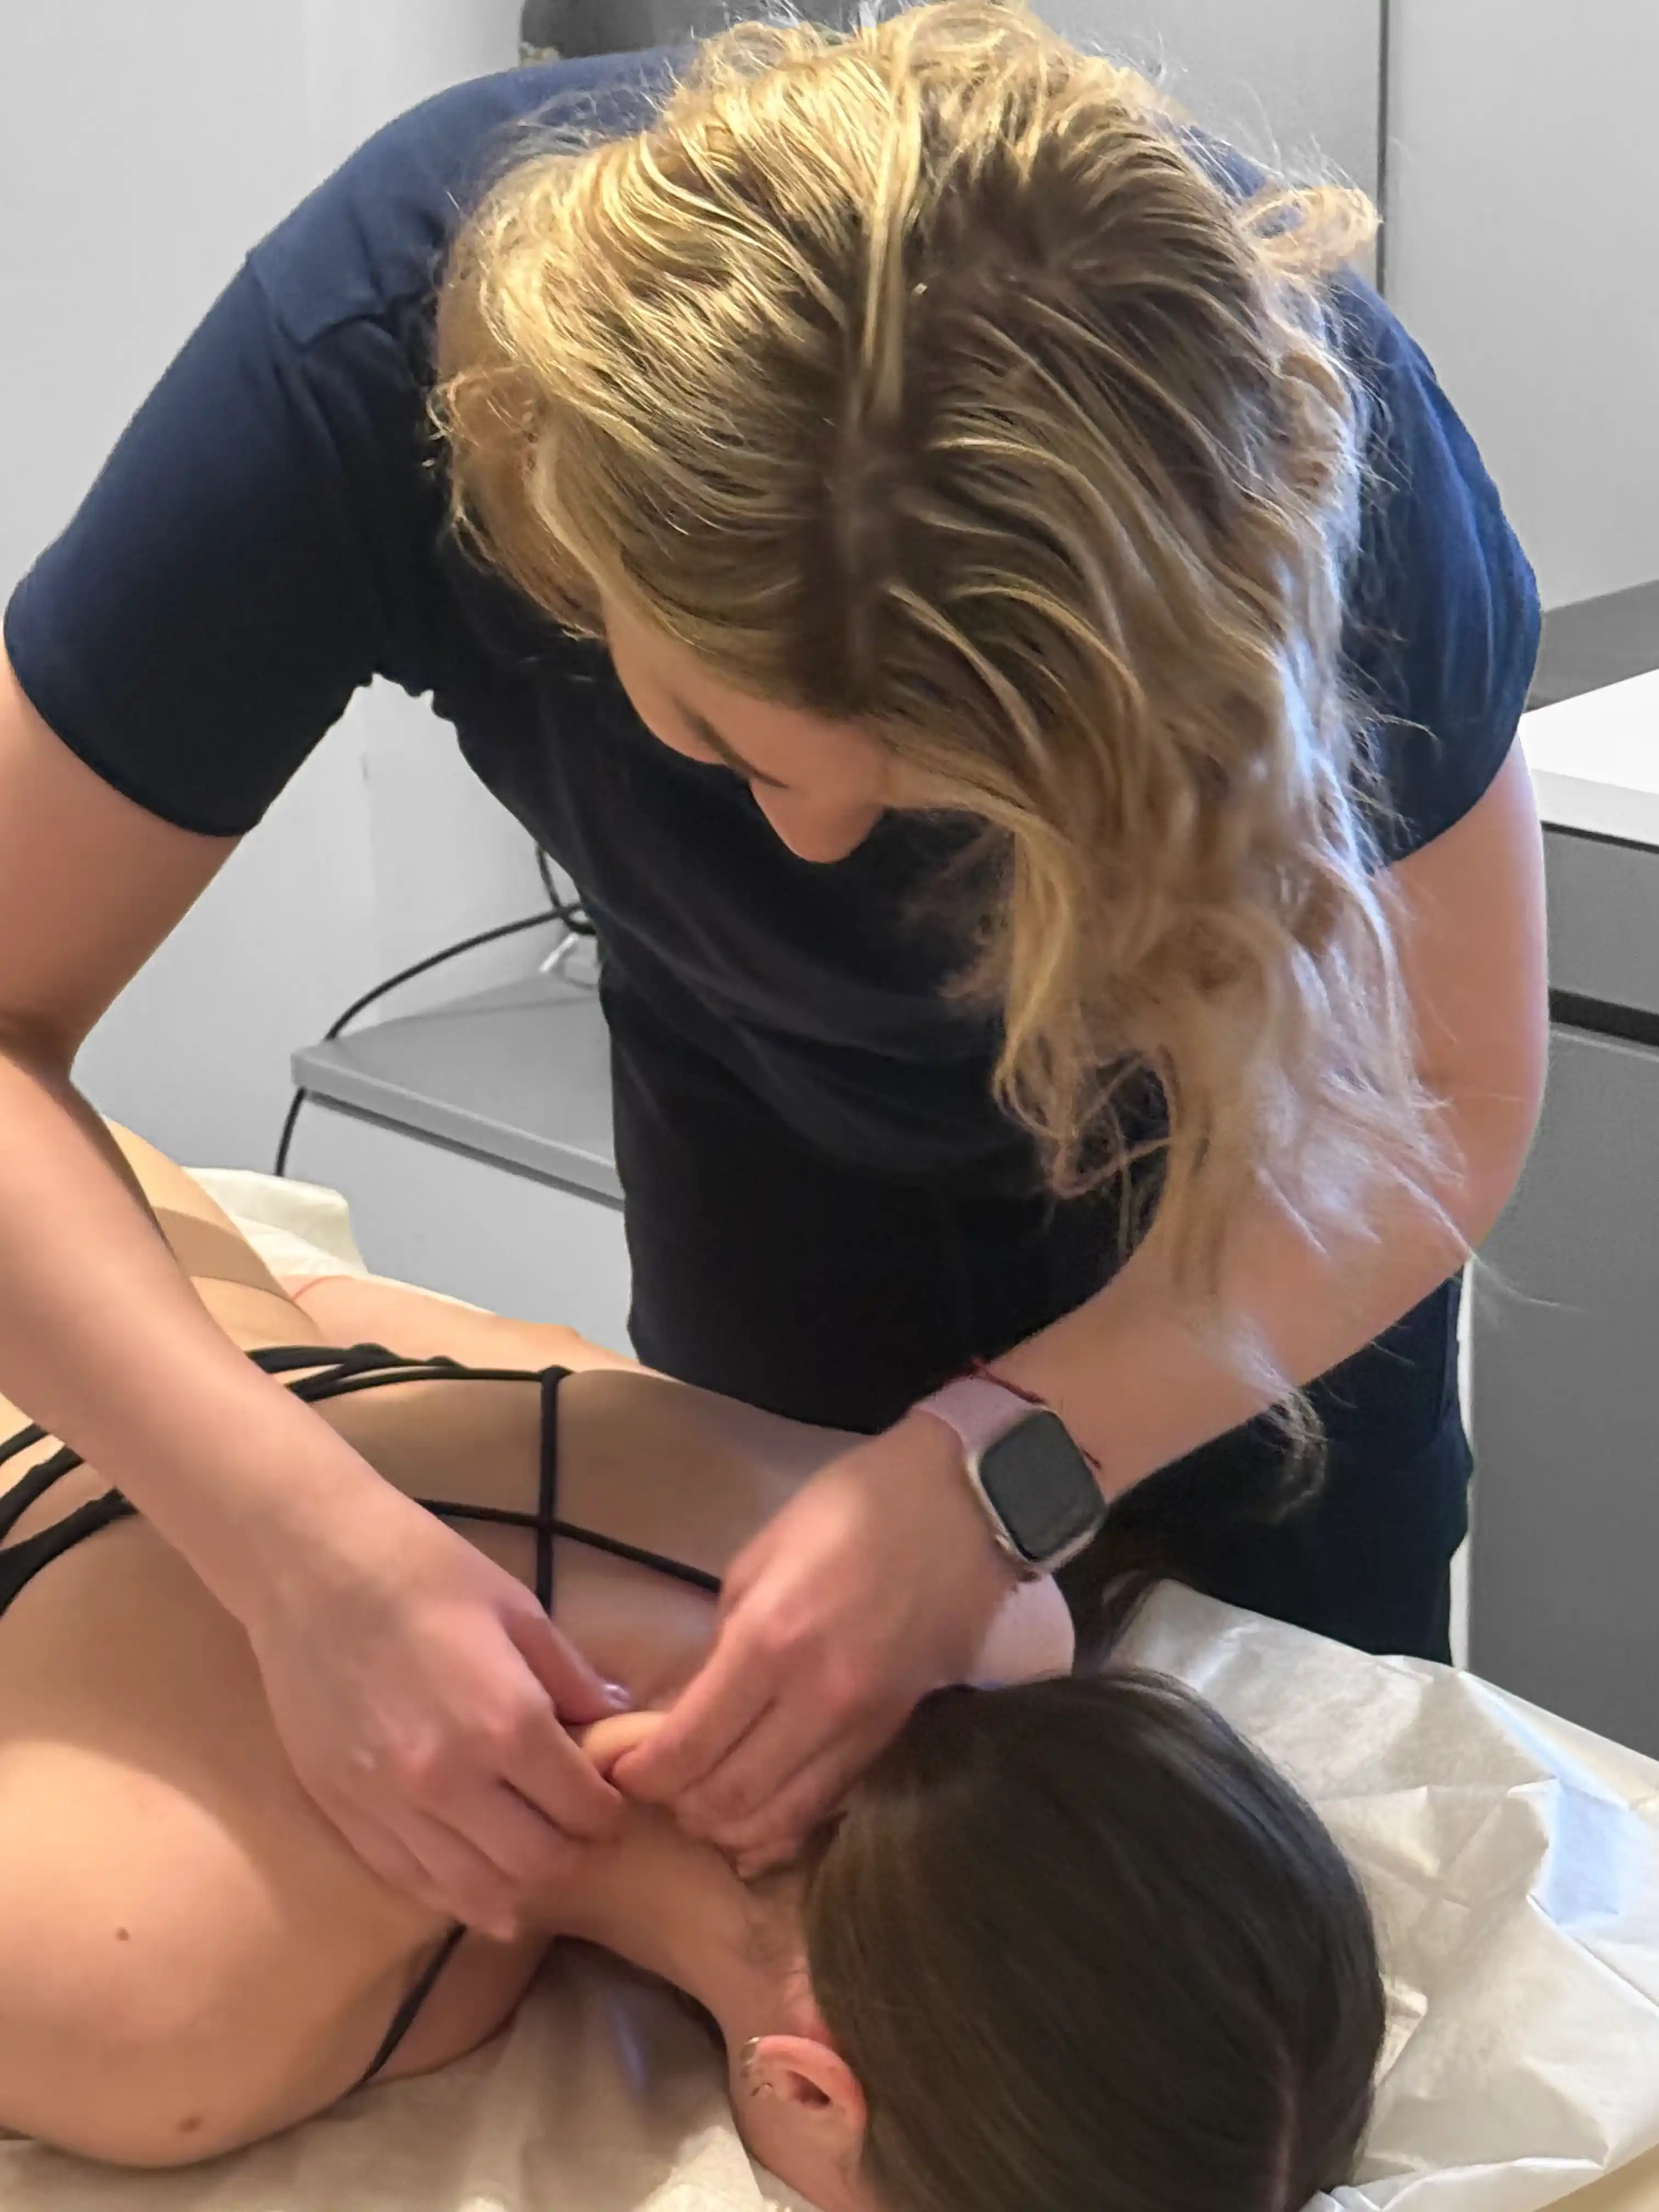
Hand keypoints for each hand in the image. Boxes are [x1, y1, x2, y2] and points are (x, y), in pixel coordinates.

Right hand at [245, 1481, 626, 1937]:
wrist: (311, 1569)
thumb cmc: (425, 1572)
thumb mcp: (519, 1610)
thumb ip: (572, 1678)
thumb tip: (618, 1720)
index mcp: (506, 1723)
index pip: (582, 1808)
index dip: (609, 1811)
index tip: (611, 1798)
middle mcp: (450, 1782)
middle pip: (537, 1861)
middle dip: (573, 1851)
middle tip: (579, 1827)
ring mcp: (391, 1807)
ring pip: (474, 1890)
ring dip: (517, 1884)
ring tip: (533, 1858)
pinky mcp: (343, 1814)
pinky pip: (410, 1881)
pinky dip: (453, 1892)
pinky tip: (477, 1883)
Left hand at [612, 1412, 1018, 1869]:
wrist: (962, 1511)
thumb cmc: (849, 1513)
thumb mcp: (760, 1558)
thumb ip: (720, 1641)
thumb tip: (685, 1710)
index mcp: (770, 1639)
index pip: (689, 1745)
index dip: (642, 1775)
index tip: (617, 1772)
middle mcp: (815, 1697)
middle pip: (727, 1798)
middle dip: (677, 1808)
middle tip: (655, 1790)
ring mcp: (860, 1724)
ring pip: (778, 1819)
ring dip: (727, 1828)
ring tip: (700, 1806)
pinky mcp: (892, 1735)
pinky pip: (826, 1804)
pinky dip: (781, 1826)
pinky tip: (754, 1820)